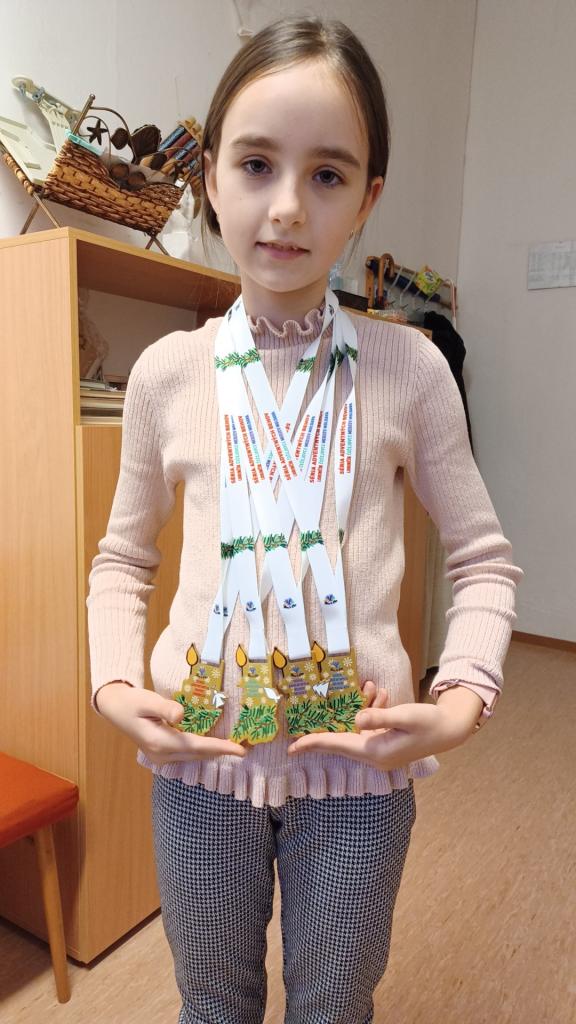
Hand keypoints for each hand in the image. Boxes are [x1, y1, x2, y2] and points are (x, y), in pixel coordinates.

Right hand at [94, 682, 246, 763]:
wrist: (115, 708)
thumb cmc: (132, 701)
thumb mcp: (147, 700)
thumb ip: (165, 708)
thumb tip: (181, 715)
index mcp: (159, 742)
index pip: (197, 747)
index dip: (220, 748)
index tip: (241, 751)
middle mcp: (162, 755)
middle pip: (199, 755)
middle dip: (222, 751)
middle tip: (247, 748)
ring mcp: (161, 757)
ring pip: (194, 756)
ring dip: (214, 752)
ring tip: (237, 748)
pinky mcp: (162, 754)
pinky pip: (188, 754)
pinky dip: (204, 750)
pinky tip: (217, 745)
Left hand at [287, 679, 474, 769]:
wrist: (450, 729)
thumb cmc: (429, 723)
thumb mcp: (405, 716)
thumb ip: (380, 716)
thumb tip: (357, 719)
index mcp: (376, 752)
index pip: (337, 746)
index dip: (314, 744)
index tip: (292, 747)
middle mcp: (375, 755)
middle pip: (343, 739)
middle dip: (337, 719)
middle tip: (325, 712)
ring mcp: (381, 752)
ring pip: (357, 729)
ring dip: (362, 708)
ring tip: (373, 688)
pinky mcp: (386, 745)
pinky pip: (369, 728)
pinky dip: (371, 712)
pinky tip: (380, 696)